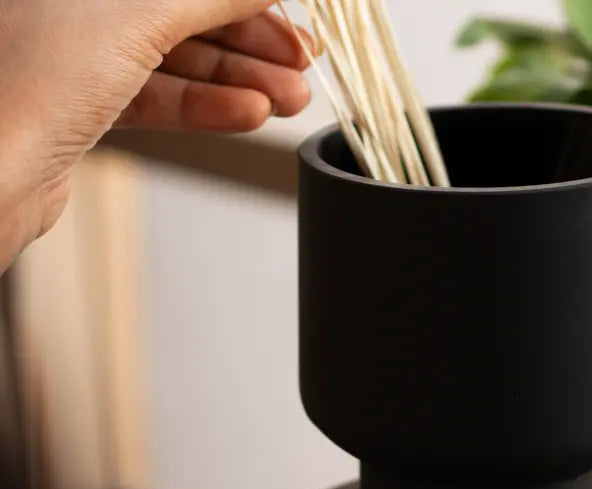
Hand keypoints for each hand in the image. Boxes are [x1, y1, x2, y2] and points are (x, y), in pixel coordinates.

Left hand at [0, 0, 312, 270]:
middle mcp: (73, 6)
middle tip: (302, 63)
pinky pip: (158, 97)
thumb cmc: (23, 83)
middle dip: (251, 41)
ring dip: (240, 80)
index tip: (291, 14)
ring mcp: (76, 54)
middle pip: (183, 12)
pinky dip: (206, 107)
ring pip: (176, 59)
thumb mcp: (138, 18)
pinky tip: (248, 114)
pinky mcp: (83, 105)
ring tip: (290, 99)